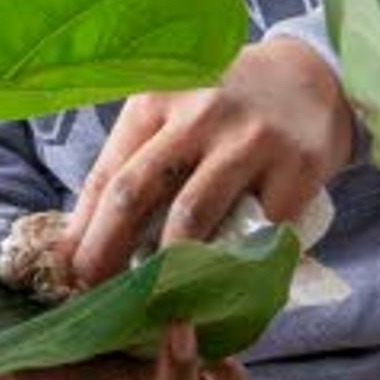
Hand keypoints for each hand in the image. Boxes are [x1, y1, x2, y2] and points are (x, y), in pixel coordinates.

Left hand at [67, 35, 351, 286]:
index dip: (82, 230)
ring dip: (163, 269)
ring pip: (191, 218)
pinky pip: (254, 233)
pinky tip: (214, 291)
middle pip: (134, 193)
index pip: (106, 174)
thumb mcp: (177, 111)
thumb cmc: (229, 107)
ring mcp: (249, 139)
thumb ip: (140, 161)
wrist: (314, 79)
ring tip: (148, 300)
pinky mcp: (296, 166)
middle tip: (93, 295)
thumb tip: (87, 237)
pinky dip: (231, 268)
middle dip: (104, 252)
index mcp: (157, 98)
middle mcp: (199, 112)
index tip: (65, 273)